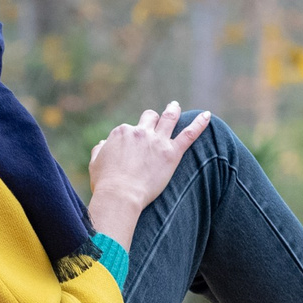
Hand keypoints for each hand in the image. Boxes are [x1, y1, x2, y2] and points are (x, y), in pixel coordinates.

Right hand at [86, 102, 209, 248]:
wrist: (120, 196)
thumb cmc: (106, 184)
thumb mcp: (95, 163)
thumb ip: (100, 150)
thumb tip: (103, 143)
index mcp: (122, 132)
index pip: (130, 129)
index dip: (133, 138)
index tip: (132, 149)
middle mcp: (140, 132)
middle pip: (150, 117)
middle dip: (153, 118)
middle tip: (157, 120)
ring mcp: (157, 141)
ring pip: (169, 118)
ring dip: (173, 111)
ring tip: (176, 107)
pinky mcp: (172, 153)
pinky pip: (189, 134)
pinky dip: (199, 124)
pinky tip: (208, 116)